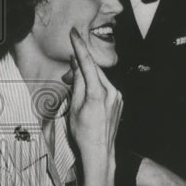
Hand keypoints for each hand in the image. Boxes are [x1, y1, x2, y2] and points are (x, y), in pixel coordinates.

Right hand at [67, 28, 121, 165]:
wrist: (99, 151)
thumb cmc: (82, 132)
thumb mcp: (73, 107)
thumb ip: (77, 83)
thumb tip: (77, 64)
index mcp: (98, 92)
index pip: (87, 63)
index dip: (79, 47)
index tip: (74, 33)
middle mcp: (112, 91)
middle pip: (94, 71)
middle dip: (79, 69)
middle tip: (66, 76)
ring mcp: (118, 96)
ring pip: (100, 79)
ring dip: (87, 79)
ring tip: (74, 89)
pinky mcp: (119, 101)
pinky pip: (105, 88)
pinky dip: (95, 87)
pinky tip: (86, 96)